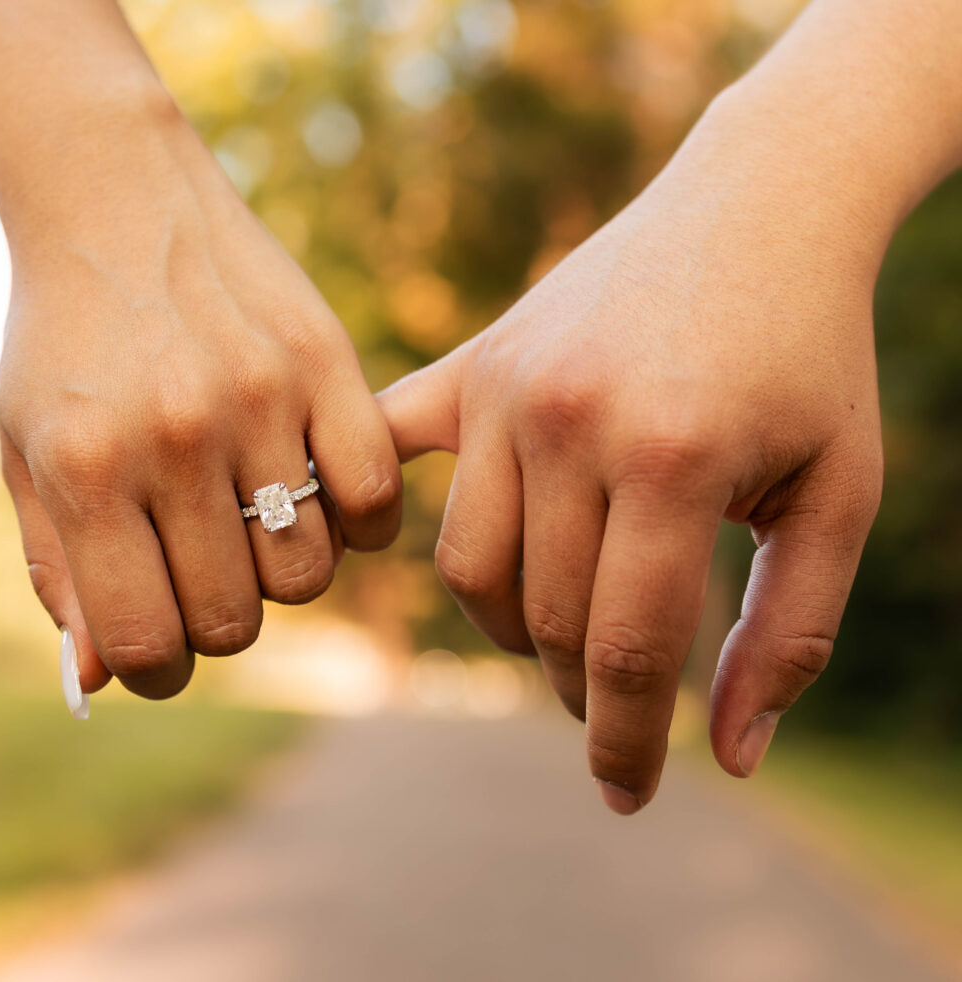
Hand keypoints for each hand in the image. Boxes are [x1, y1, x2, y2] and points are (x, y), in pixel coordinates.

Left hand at [0, 113, 399, 700]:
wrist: (116, 200)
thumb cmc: (67, 343)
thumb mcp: (30, 453)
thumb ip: (62, 570)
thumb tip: (111, 677)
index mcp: (88, 469)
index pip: (144, 641)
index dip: (157, 670)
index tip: (165, 647)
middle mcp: (178, 437)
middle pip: (235, 618)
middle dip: (220, 620)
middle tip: (210, 574)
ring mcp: (262, 399)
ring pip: (309, 571)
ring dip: (285, 572)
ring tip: (260, 526)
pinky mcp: (328, 364)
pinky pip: (374, 499)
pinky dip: (358, 524)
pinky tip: (324, 498)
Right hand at [379, 93, 884, 812]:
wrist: (757, 209)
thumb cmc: (811, 359)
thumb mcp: (837, 496)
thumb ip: (790, 635)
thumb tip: (729, 759)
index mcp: (672, 461)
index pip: (626, 648)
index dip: (625, 742)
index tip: (629, 793)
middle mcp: (570, 422)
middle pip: (546, 618)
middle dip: (584, 687)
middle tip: (616, 695)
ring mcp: (508, 388)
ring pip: (469, 566)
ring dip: (511, 625)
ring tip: (561, 626)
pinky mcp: (475, 363)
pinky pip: (391, 448)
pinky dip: (379, 501)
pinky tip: (399, 538)